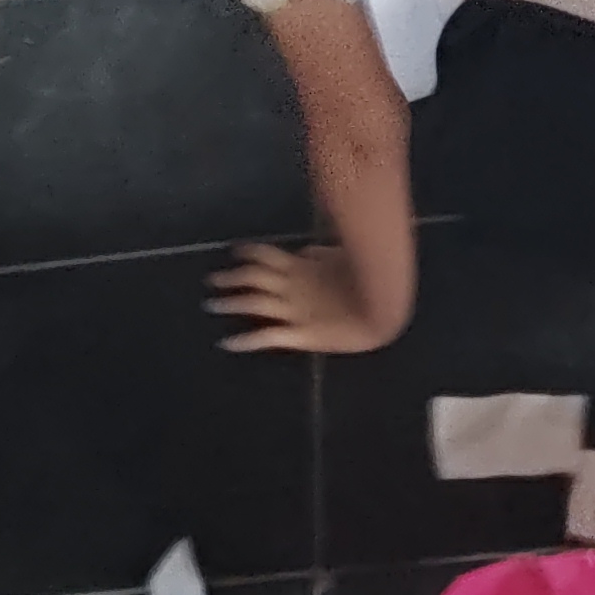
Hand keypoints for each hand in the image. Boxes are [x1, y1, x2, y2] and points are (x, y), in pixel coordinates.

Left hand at [209, 241, 394, 355]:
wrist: (383, 310)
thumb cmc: (370, 281)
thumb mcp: (343, 259)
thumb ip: (322, 256)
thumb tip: (307, 252)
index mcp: (302, 267)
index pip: (267, 255)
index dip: (249, 252)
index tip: (235, 251)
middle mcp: (292, 286)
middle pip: (252, 277)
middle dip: (230, 277)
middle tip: (211, 279)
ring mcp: (293, 311)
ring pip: (253, 303)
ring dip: (230, 302)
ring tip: (210, 304)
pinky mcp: (299, 334)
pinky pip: (265, 337)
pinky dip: (244, 340)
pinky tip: (226, 343)